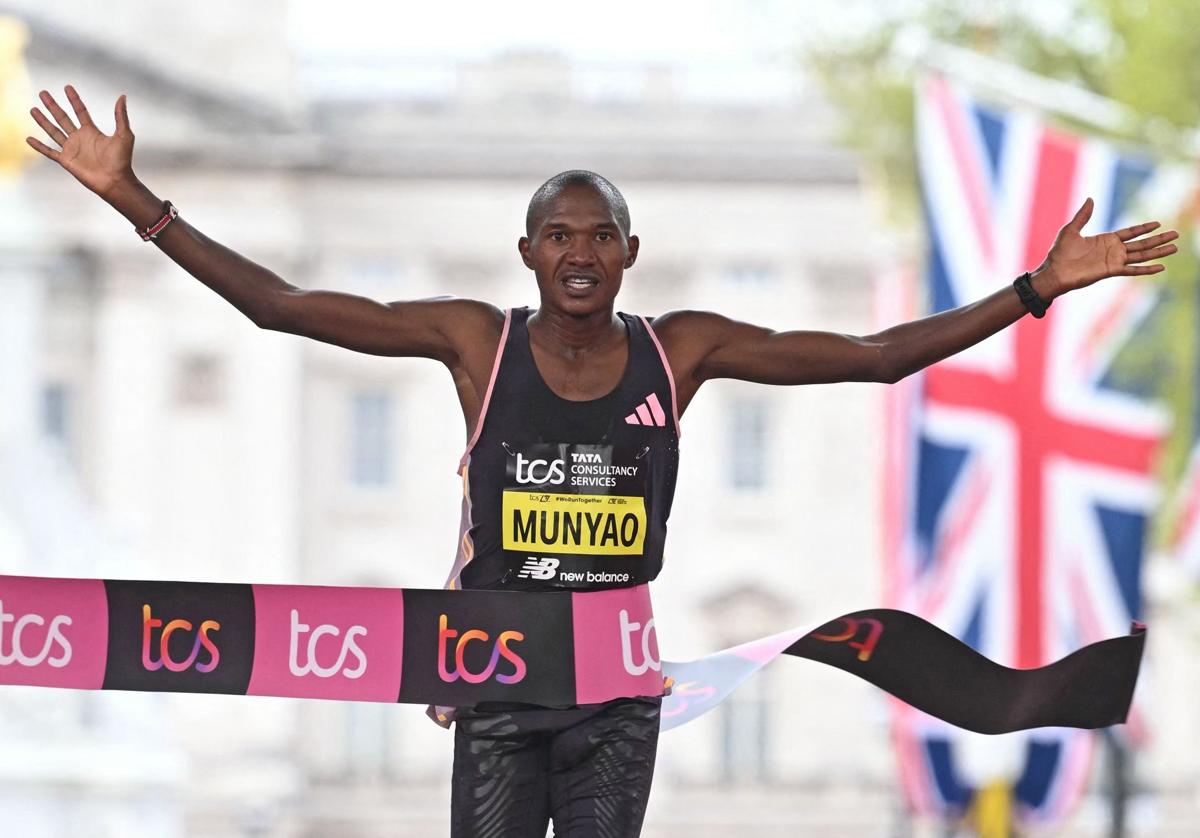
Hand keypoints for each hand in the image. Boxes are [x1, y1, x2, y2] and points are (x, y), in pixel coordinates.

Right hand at [26, 85, 135, 199]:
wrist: (115, 181)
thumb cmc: (122, 160)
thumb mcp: (124, 135)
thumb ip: (121, 116)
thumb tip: (122, 96)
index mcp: (92, 132)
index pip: (80, 111)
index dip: (74, 100)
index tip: (67, 87)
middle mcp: (80, 138)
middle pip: (63, 118)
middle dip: (52, 106)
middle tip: (43, 93)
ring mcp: (72, 149)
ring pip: (53, 132)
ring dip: (43, 121)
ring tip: (33, 109)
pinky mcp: (66, 161)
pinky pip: (49, 152)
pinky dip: (39, 146)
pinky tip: (29, 139)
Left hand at [1034, 197, 1178, 297]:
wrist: (1054, 272)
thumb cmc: (1059, 253)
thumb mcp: (1071, 229)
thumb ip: (1083, 215)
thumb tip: (1090, 199)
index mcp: (1105, 239)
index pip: (1130, 232)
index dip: (1144, 228)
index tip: (1158, 223)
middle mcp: (1113, 250)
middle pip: (1141, 243)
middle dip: (1158, 238)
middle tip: (1176, 234)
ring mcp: (1114, 261)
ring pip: (1141, 255)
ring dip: (1158, 251)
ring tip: (1174, 247)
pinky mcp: (1111, 271)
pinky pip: (1133, 269)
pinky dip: (1146, 269)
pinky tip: (1161, 267)